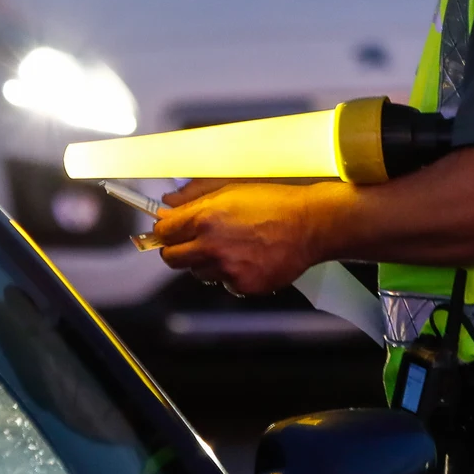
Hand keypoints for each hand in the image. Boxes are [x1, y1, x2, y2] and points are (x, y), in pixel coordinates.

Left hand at [155, 183, 329, 294]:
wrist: (310, 225)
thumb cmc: (274, 202)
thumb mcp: (231, 187)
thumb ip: (194, 195)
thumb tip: (168, 203)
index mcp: (205, 218)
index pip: (163, 232)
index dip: (164, 231)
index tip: (169, 230)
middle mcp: (211, 246)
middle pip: (171, 258)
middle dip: (177, 249)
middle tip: (192, 242)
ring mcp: (226, 269)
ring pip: (197, 273)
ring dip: (205, 262)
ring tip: (229, 247)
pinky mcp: (242, 285)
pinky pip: (224, 284)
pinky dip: (230, 274)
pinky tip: (246, 259)